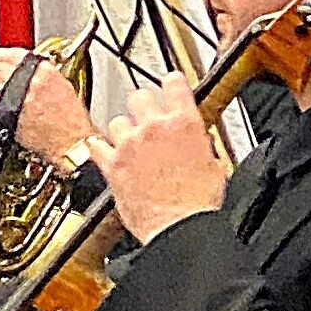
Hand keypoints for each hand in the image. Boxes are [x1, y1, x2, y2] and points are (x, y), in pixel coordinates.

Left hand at [86, 77, 229, 243]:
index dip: (171, 83)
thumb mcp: (215, 165)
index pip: (174, 84)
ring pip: (117, 121)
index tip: (169, 85)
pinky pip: (96, 145)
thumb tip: (199, 141)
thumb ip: (201, 144)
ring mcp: (130, 145)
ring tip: (130, 143)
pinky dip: (99, 148)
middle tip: (148, 119)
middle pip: (140, 96)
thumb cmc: (198, 203)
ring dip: (123, 130)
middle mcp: (154, 128)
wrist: (180, 227)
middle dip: (144, 107)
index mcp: (184, 124)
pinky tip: (105, 152)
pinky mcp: (112, 165)